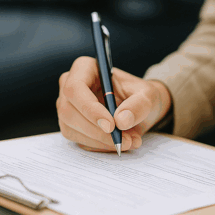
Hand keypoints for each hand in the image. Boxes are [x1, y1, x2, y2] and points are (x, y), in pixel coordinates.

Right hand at [57, 56, 171, 151]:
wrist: (139, 109)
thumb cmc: (140, 95)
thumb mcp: (147, 95)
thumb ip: (138, 105)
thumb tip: (121, 121)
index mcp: (85, 68)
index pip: (75, 88)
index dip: (89, 108)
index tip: (110, 126)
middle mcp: (69, 86)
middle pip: (69, 111)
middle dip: (97, 131)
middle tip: (124, 140)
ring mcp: (66, 107)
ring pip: (71, 128)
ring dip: (100, 141)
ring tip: (128, 142)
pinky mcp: (70, 125)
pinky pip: (78, 140)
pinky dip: (99, 146)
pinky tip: (117, 143)